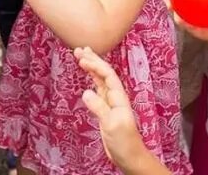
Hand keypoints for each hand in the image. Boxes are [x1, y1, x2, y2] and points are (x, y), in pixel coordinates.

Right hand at [76, 46, 152, 170]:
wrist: (129, 157)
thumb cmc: (124, 142)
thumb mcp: (111, 125)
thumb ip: (100, 108)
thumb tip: (86, 92)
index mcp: (119, 97)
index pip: (108, 75)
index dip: (96, 65)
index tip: (82, 58)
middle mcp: (115, 96)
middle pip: (104, 73)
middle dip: (93, 60)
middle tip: (79, 49)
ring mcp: (109, 102)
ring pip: (100, 79)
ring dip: (91, 67)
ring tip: (80, 56)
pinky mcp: (104, 110)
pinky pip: (97, 89)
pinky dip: (91, 79)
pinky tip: (86, 74)